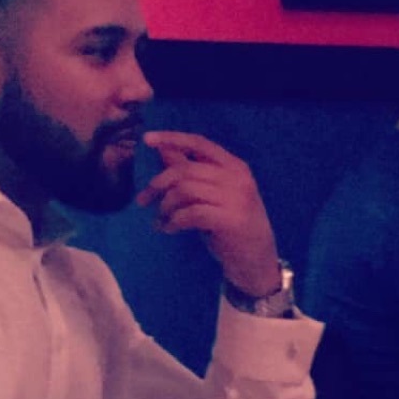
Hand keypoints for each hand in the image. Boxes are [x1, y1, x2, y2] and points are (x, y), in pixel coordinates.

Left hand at [136, 131, 280, 296]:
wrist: (256, 260)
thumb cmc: (229, 223)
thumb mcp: (210, 192)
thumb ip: (188, 169)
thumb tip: (162, 147)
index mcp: (233, 165)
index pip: (199, 143)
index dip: (172, 138)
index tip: (146, 139)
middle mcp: (237, 177)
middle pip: (185, 169)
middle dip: (157, 184)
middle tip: (142, 200)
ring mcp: (236, 198)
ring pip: (184, 190)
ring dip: (164, 206)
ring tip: (160, 219)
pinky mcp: (230, 220)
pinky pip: (190, 213)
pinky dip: (173, 221)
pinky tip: (169, 229)